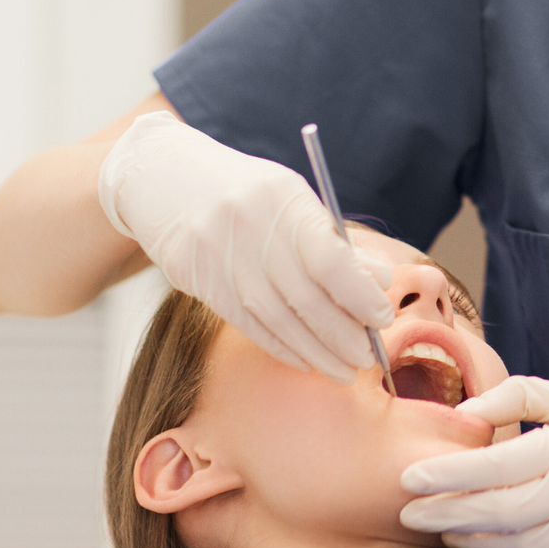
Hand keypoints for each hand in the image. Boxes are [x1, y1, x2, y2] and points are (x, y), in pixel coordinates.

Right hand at [97, 111, 394, 382]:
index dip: (360, 295)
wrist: (165, 178)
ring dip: (314, 350)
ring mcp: (217, 252)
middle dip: (341, 334)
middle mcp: (249, 224)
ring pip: (275, 316)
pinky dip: (280, 345)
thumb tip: (382, 279)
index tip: (383, 320)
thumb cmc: (248, 192)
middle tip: (368, 358)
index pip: (330, 258)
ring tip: (342, 370)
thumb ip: (335, 240)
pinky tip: (304, 360)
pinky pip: (246, 322)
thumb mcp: (292, 200)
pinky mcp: (195, 276)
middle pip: (304, 295)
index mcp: (283, 198)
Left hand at [399, 376, 548, 547]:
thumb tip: (466, 412)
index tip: (409, 478)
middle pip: (493, 511)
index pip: (492, 465)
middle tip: (410, 513)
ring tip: (448, 533)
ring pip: (514, 547)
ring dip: (472, 543)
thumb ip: (523, 396)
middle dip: (443, 514)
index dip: (444, 474)